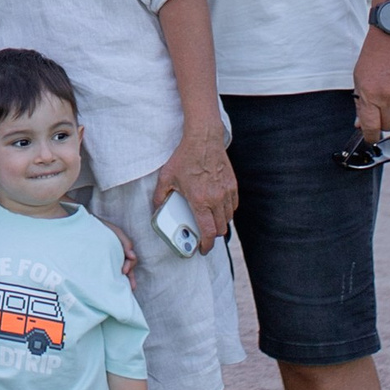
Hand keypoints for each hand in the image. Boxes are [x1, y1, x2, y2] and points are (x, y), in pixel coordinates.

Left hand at [154, 125, 238, 248]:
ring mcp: (226, 192)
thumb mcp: (166, 177)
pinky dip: (227, 211)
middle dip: (212, 235)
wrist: (203, 139)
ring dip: (220, 223)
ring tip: (210, 220)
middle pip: (220, 228)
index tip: (203, 249)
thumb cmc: (185, 157)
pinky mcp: (232, 185)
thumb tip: (157, 208)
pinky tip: (218, 207)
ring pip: (228, 218)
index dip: (206, 245)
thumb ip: (160, 195)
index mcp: (199, 200)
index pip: (208, 232)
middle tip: (204, 234)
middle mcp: (216, 199)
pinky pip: (233, 206)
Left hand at [353, 26, 389, 140]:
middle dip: (385, 122)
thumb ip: (361, 103)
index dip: (370, 137)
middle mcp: (387, 97)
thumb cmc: (375, 55)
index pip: (370, 127)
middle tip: (384, 110)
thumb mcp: (360, 77)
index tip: (372, 137)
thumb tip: (361, 125)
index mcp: (369, 94)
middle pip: (389, 125)